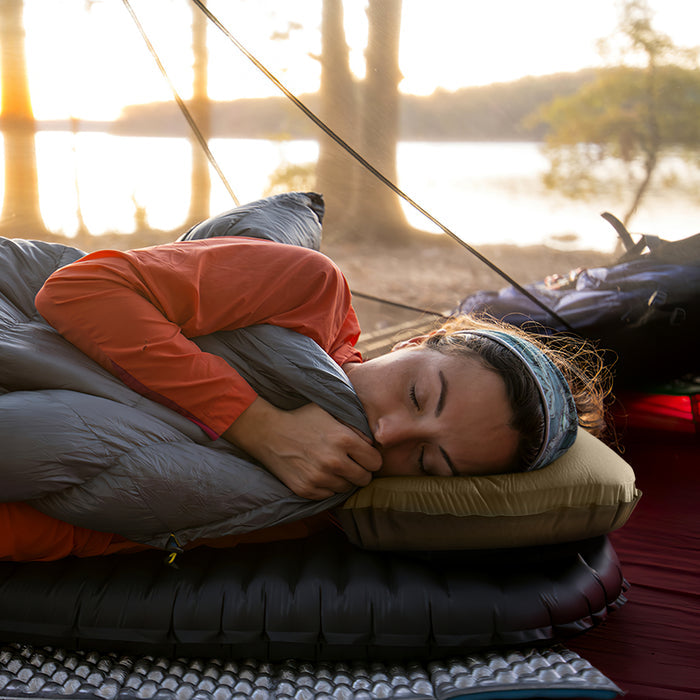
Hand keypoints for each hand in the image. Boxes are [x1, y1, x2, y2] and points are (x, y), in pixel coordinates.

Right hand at [222, 398, 380, 499]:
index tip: (363, 457)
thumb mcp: (330, 413)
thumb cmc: (302, 419)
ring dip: (343, 479)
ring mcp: (320, 478)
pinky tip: (318, 473)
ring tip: (332, 467)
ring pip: (347, 488)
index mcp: (344, 439)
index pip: (375, 462)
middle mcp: (334, 461)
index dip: (371, 459)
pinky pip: (329, 495)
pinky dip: (327, 487)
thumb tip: (371, 443)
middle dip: (361, 472)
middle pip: (364, 479)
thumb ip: (354, 427)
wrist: (269, 433)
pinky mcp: (307, 490)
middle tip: (350, 464)